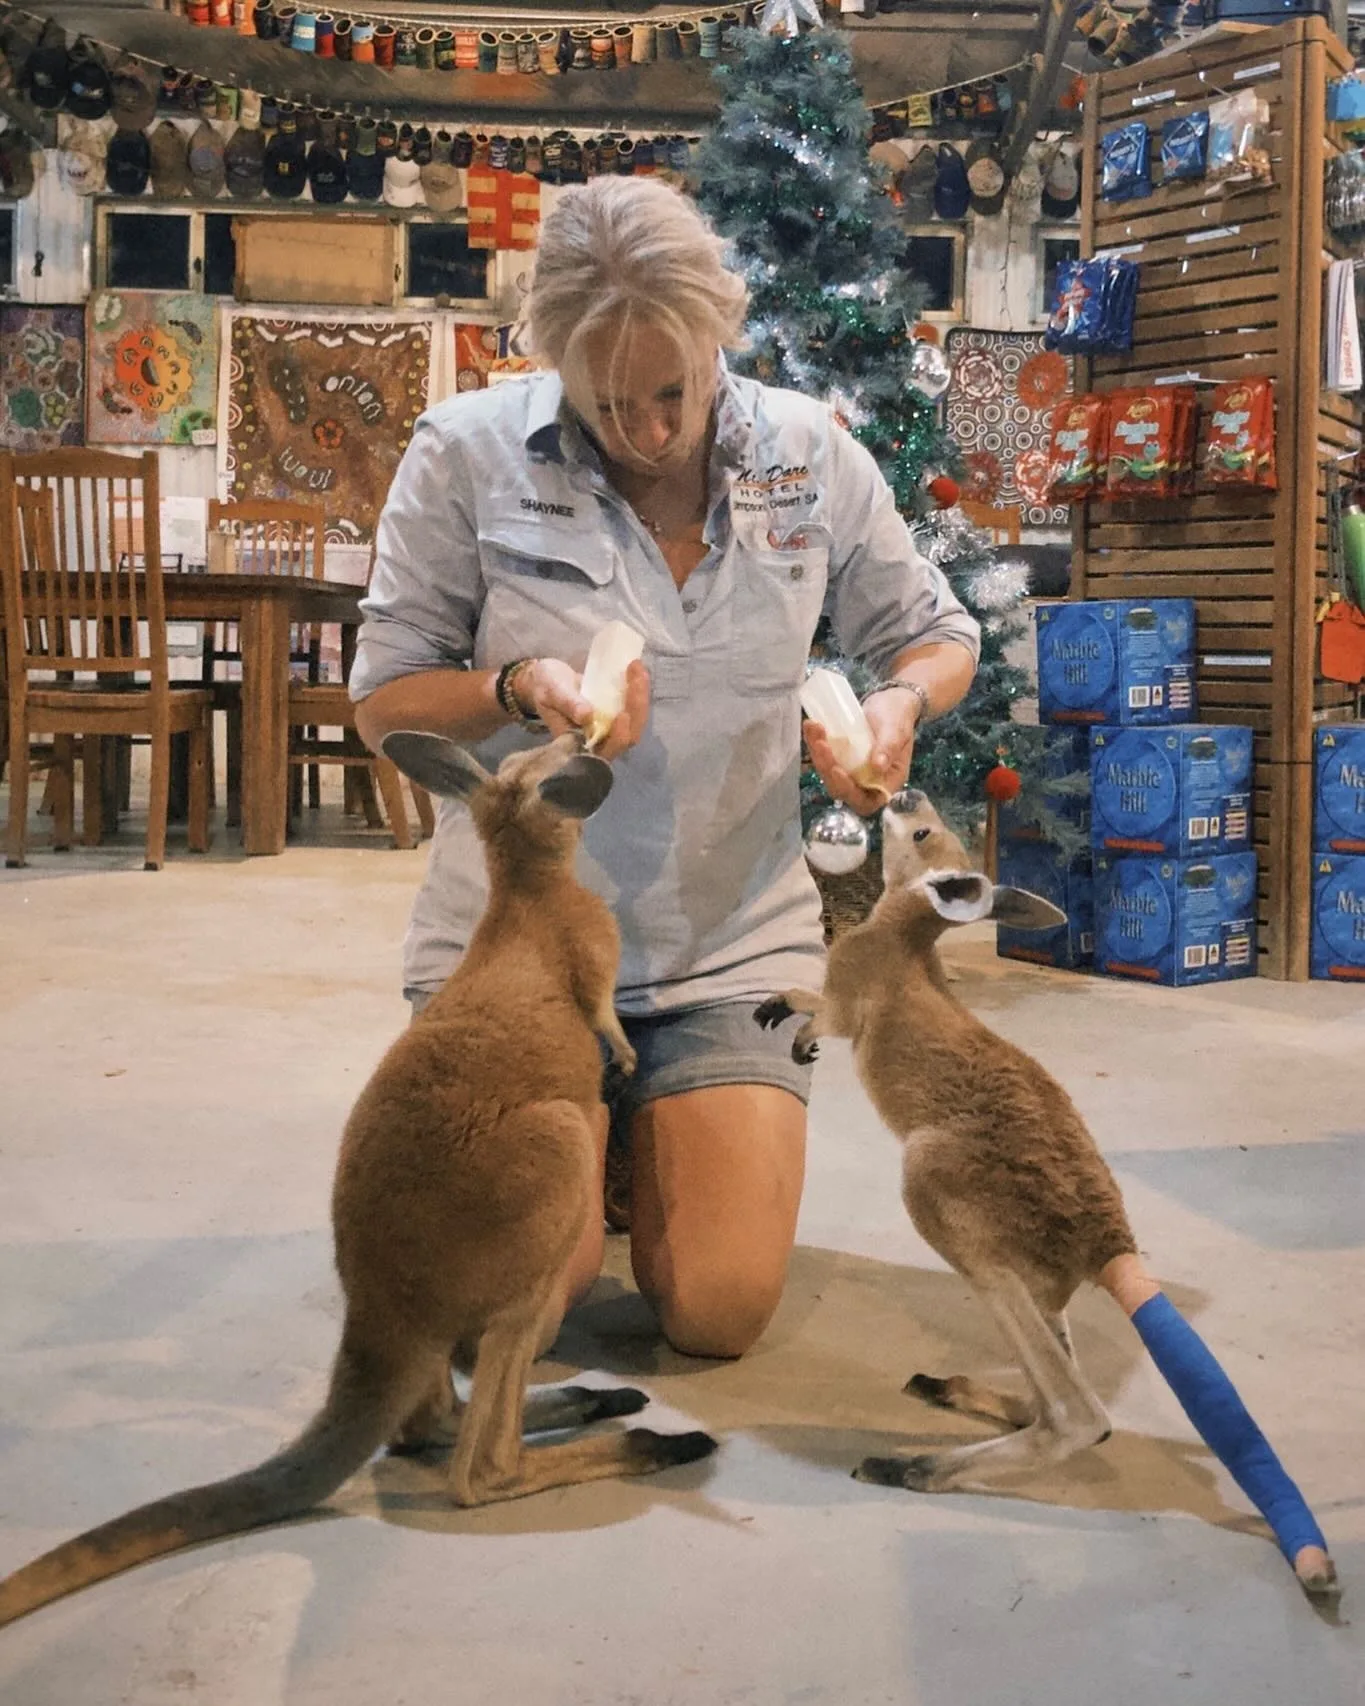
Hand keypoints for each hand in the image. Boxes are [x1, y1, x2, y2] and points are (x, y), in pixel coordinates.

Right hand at [517, 657, 650, 761]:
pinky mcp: (616, 713)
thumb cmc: (545, 688)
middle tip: (636, 677)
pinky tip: (636, 668)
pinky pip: (634, 707)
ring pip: (635, 722)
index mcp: (579, 745)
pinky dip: (638, 689)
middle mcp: (598, 741)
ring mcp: (610, 728)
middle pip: (628, 737)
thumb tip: (586, 716)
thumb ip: (567, 704)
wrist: (547, 678)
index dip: (618, 738)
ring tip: (636, 667)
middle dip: (637, 708)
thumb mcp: (551, 692)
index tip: (622, 715)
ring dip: (641, 696)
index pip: (605, 751)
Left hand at [803, 690, 917, 816]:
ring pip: (828, 772)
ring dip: (817, 753)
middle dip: (826, 767)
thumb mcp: (897, 730)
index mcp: (887, 781)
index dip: (848, 791)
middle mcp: (867, 781)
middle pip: (840, 788)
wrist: (890, 702)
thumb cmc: (899, 717)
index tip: (836, 770)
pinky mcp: (840, 757)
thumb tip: (878, 766)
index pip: (866, 801)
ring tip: (813, 728)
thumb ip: (889, 747)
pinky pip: (824, 757)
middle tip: (820, 743)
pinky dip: (815, 743)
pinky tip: (811, 727)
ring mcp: (852, 770)